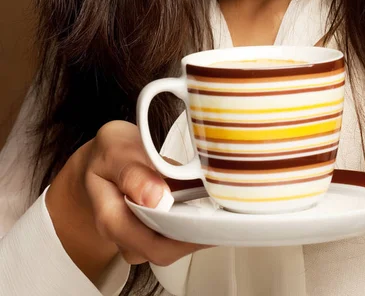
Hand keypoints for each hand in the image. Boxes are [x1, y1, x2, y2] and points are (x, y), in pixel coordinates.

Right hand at [47, 121, 209, 283]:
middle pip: (168, 250)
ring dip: (198, 225)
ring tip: (219, 203)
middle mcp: (127, 234)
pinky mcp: (155, 224)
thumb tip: (158, 199)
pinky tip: (209, 199)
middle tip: (223, 211)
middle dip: (197, 233)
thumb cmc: (108, 153)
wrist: (103, 155)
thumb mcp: (115, 151)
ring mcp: (142, 232)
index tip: (209, 219)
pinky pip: (177, 229)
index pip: (153, 246)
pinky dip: (195, 216)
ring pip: (174, 242)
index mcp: (113, 219)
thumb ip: (133, 174)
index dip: (185, 239)